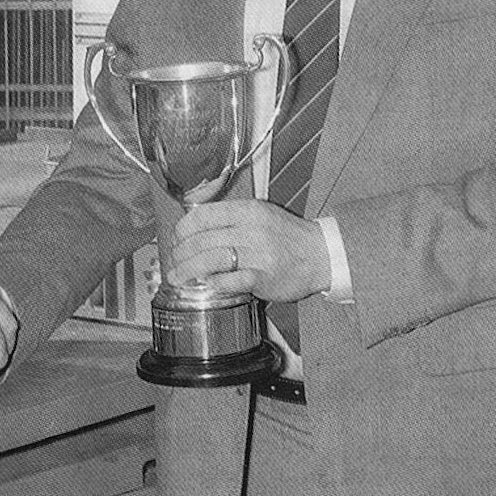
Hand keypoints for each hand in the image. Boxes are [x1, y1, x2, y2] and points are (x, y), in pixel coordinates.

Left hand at [166, 199, 331, 303]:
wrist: (321, 255)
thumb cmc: (287, 236)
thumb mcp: (260, 213)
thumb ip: (230, 217)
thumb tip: (194, 225)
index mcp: (247, 210)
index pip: (203, 215)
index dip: (183, 229)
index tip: (176, 238)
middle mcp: (251, 229)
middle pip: (202, 240)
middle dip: (181, 253)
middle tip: (174, 261)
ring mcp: (257, 254)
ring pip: (210, 259)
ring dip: (188, 270)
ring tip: (177, 277)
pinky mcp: (263, 278)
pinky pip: (229, 280)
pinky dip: (212, 283)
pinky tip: (203, 285)